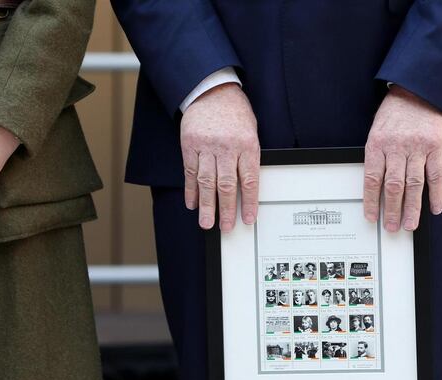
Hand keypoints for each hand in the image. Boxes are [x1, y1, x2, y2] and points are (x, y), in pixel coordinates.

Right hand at [180, 83, 259, 230]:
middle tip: (224, 227)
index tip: (248, 219)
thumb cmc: (234, 112)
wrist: (211, 90)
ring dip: (206, 205)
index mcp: (247, 144)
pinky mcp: (190, 145)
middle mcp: (226, 147)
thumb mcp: (251, 131)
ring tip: (206, 222)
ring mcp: (206, 146)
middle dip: (226, 210)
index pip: (249, 180)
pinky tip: (192, 203)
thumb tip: (246, 188)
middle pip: (226, 185)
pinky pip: (190, 172)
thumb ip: (248, 157)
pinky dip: (190, 189)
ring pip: (206, 182)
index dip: (249, 203)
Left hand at [364, 85, 441, 231]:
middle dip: (392, 210)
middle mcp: (397, 148)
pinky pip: (436, 174)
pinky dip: (436, 193)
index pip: (372, 180)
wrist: (418, 91)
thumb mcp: (376, 132)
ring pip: (414, 184)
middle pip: (394, 186)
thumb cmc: (394, 112)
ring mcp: (417, 148)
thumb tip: (375, 186)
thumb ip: (376, 157)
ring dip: (413, 207)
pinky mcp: (436, 147)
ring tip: (410, 224)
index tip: (371, 217)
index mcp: (377, 145)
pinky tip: (435, 207)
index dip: (371, 201)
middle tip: (392, 227)